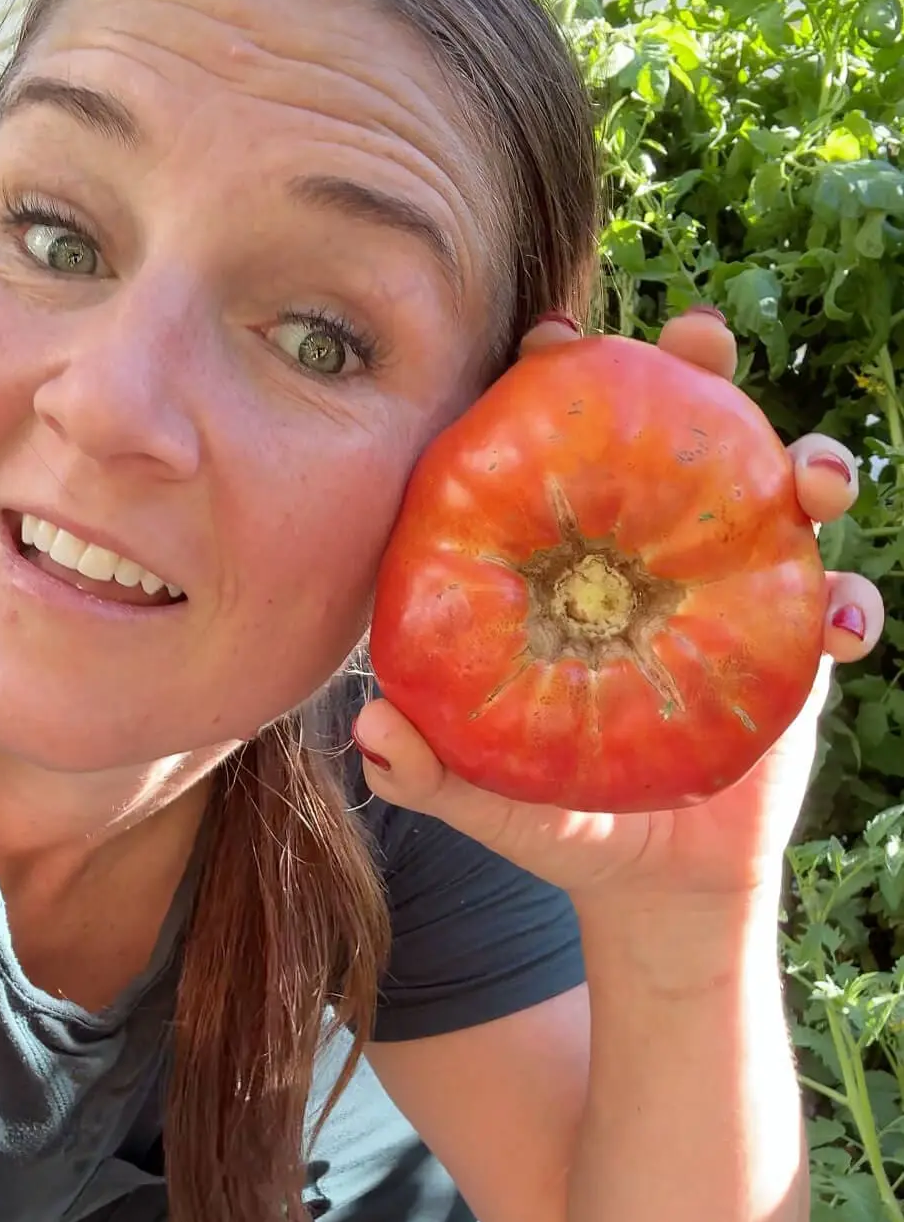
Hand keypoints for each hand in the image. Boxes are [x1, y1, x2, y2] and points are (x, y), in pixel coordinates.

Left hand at [353, 308, 883, 900]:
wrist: (655, 884)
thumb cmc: (556, 816)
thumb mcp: (484, 799)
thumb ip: (427, 770)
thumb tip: (369, 728)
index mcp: (576, 559)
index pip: (566, 445)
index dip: (560, 380)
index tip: (550, 340)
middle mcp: (656, 554)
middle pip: (685, 432)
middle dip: (700, 365)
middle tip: (699, 337)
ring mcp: (735, 590)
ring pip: (785, 496)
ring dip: (812, 465)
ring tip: (814, 480)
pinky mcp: (797, 649)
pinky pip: (842, 606)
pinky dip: (852, 606)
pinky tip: (842, 627)